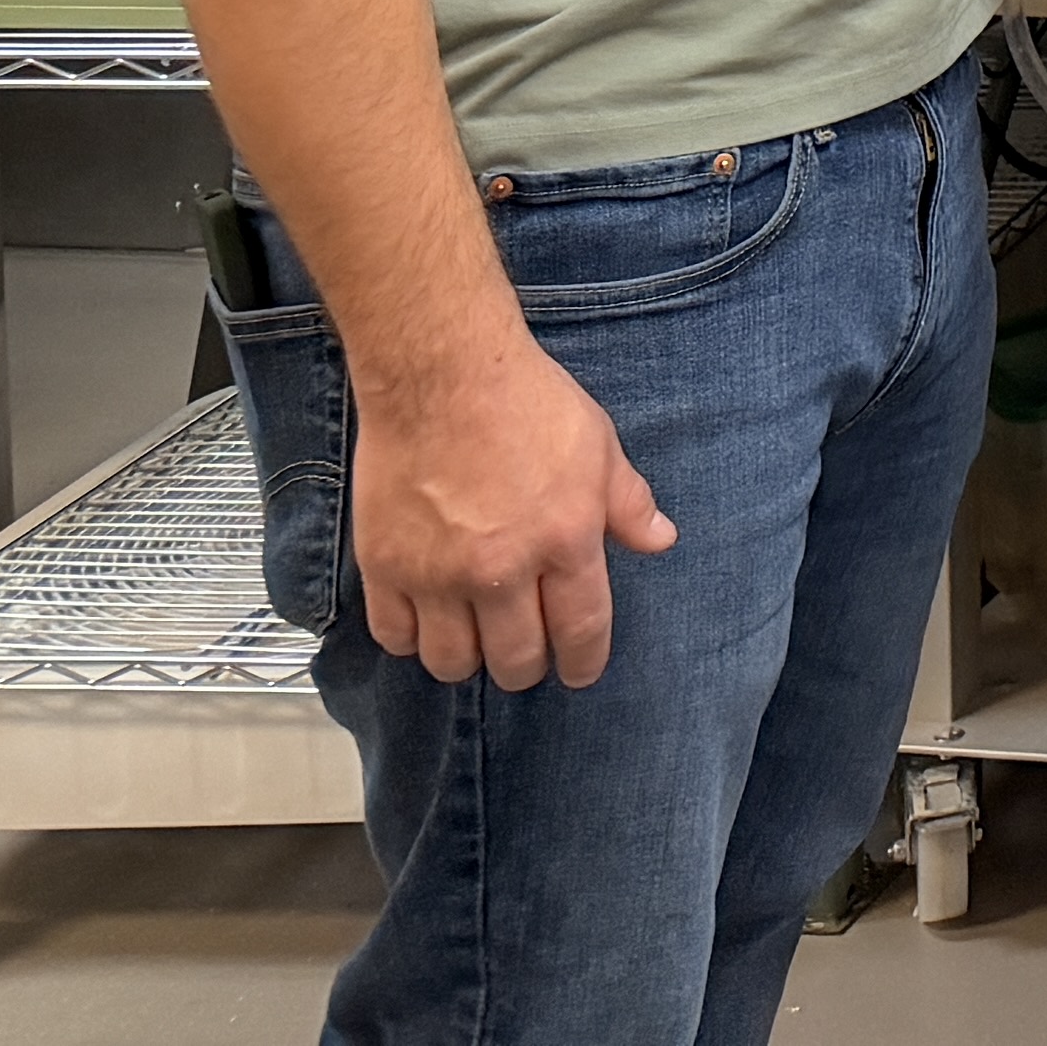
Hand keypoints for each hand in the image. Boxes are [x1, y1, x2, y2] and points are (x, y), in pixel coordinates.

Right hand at [350, 330, 675, 688]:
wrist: (441, 376)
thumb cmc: (526, 402)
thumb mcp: (598, 445)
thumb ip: (627, 502)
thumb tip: (661, 540)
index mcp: (565, 540)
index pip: (581, 630)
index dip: (583, 662)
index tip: (580, 671)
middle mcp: (502, 569)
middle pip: (516, 660)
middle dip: (527, 666)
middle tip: (527, 654)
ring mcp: (438, 573)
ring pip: (452, 662)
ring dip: (469, 660)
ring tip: (477, 640)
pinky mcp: (385, 567)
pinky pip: (395, 636)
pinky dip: (412, 640)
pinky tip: (426, 622)